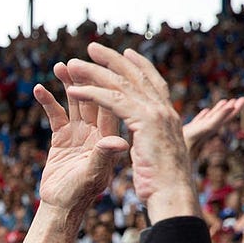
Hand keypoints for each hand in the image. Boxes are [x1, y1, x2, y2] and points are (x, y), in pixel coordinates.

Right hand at [33, 61, 128, 217]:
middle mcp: (96, 131)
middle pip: (94, 97)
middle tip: (76, 60)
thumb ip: (103, 156)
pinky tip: (40, 89)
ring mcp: (79, 133)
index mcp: (109, 136)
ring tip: (60, 66)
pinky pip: (56, 115)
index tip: (95, 66)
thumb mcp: (92, 175)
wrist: (61, 208)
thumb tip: (119, 140)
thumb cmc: (80, 195)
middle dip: (86, 78)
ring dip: (69, 83)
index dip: (104, 84)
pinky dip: (48, 102)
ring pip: (76, 101)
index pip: (110, 104)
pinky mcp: (62, 138)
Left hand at [63, 44, 193, 215]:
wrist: (172, 195)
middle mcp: (163, 110)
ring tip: (71, 64)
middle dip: (111, 60)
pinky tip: (73, 90)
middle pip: (134, 76)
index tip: (124, 54)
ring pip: (119, 84)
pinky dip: (91, 94)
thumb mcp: (155, 154)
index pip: (151, 82)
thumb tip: (143, 136)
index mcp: (166, 116)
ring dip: (94, 72)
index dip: (137, 66)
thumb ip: (148, 138)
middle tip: (91, 48)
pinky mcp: (144, 122)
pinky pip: (111, 101)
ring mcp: (156, 114)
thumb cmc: (164, 183)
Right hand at [182, 97, 243, 155]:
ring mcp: (197, 131)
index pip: (227, 117)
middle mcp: (207, 129)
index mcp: (213, 128)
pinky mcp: (188, 132)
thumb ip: (219, 117)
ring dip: (218, 110)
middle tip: (241, 99)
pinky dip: (203, 115)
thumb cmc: (189, 141)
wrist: (172, 154)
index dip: (236, 108)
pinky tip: (206, 111)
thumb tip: (232, 106)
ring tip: (225, 101)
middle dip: (231, 107)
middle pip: (222, 117)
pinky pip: (198, 122)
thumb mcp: (207, 126)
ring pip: (210, 118)